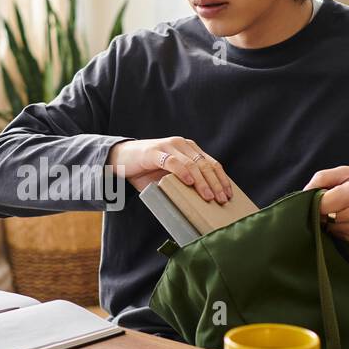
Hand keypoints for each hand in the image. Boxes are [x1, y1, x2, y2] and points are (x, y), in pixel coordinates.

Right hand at [107, 137, 232, 203]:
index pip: (211, 163)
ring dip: (202, 181)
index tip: (228, 194)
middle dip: (215, 183)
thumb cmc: (146, 171)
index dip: (222, 179)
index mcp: (189, 150)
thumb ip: (183, 184)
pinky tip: (189, 183)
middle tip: (221, 199)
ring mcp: (169, 146)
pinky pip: (172, 162)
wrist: (120, 159)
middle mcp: (182, 145)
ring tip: (208, 196)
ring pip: (192, 164)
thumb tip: (201, 203)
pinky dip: (182, 172)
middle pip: (205, 164)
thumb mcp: (169, 177)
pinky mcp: (155, 152)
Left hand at [303, 166, 348, 242]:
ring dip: (327, 217)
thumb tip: (304, 192)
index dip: (315, 198)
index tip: (319, 193)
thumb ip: (322, 178)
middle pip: (321, 215)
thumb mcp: (346, 172)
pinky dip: (334, 224)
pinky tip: (345, 215)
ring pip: (326, 225)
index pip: (321, 203)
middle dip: (320, 207)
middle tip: (330, 198)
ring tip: (340, 206)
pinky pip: (334, 232)